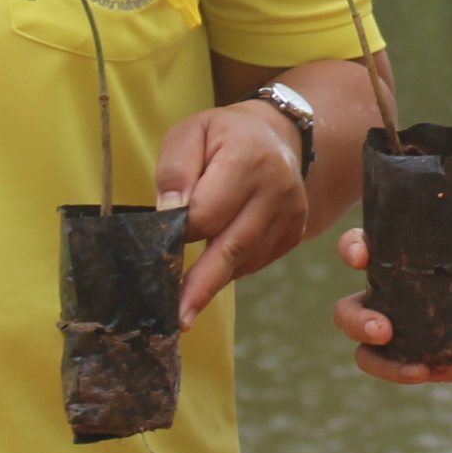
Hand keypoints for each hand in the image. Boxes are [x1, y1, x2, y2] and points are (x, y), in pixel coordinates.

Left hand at [158, 99, 306, 326]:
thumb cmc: (224, 136)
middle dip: (201, 285)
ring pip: (245, 261)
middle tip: (178, 318)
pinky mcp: (294, 233)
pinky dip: (232, 268)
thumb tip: (168, 214)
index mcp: (248, 158)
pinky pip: (256, 262)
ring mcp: (291, 214)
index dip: (179, 231)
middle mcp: (277, 189)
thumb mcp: (190, 133)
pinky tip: (215, 265)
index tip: (157, 243)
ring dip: (213, 279)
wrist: (279, 135)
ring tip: (186, 298)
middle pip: (231, 247)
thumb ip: (174, 171)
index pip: (207, 213)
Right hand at [331, 227, 451, 381]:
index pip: (361, 246)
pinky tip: (425, 372)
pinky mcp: (402, 358)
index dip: (351, 248)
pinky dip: (401, 373)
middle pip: (348, 310)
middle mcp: (384, 298)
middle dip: (357, 321)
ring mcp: (391, 332)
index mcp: (396, 265)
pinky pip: (388, 367)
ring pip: (362, 348)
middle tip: (384, 331)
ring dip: (378, 360)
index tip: (361, 257)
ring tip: (414, 369)